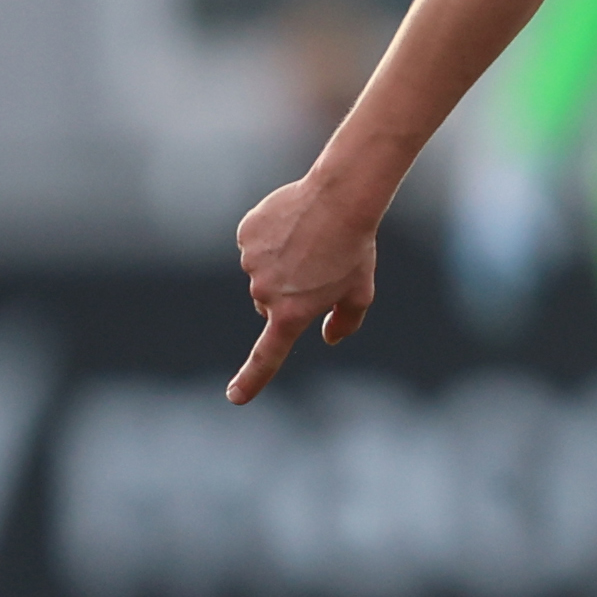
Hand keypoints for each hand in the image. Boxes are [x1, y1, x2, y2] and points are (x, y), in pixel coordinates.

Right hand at [230, 174, 380, 401]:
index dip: (252, 379)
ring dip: (280, 262)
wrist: (341, 200)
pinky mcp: (246, 236)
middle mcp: (265, 293)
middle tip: (317, 267)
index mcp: (292, 313)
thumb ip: (345, 322)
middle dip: (287, 293)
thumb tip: (329, 338)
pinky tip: (293, 224)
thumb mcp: (360, 292)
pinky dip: (270, 238)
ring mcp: (252, 264)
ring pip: (261, 272)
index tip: (235, 397)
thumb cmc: (355, 250)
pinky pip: (255, 244)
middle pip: (268, 303)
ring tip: (308, 241)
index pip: (268, 356)